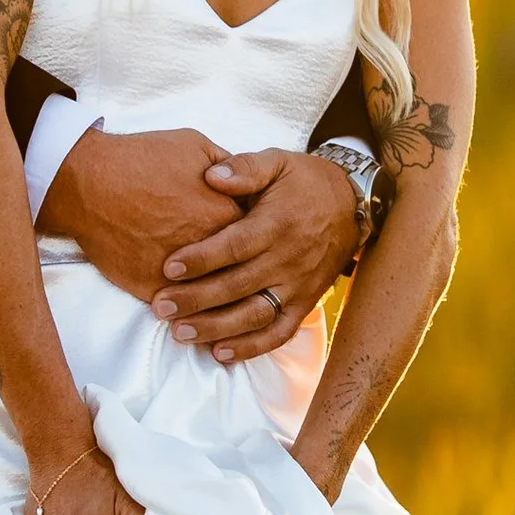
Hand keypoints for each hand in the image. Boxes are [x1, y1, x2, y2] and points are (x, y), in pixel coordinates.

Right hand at [36, 123, 243, 303]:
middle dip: (246, 279)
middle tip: (245, 281)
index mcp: (225, 214)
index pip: (258, 239)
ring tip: (225, 314)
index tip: (254, 244)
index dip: (256, 242)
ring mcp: (182, 275)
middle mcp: (210, 249)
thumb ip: (229, 166)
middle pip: (242, 274)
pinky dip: (187, 316)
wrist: (89, 182)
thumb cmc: (141, 159)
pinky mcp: (153, 289)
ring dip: (222, 310)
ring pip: (214, 302)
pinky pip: (180, 312)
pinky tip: (192, 319)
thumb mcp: (194, 145)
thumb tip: (245, 179)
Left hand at [153, 147, 362, 359]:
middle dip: (196, 299)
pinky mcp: (305, 303)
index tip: (168, 267)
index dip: (201, 259)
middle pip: (237, 286)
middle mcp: (288, 259)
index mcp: (277, 224)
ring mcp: (298, 286)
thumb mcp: (278, 161)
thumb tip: (211, 175)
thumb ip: (245, 168)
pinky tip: (220, 353)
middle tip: (161, 307)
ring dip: (216, 328)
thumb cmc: (305, 181)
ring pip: (254, 315)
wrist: (353, 205)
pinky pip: (279, 332)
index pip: (235, 246)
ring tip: (180, 334)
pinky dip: (251, 347)